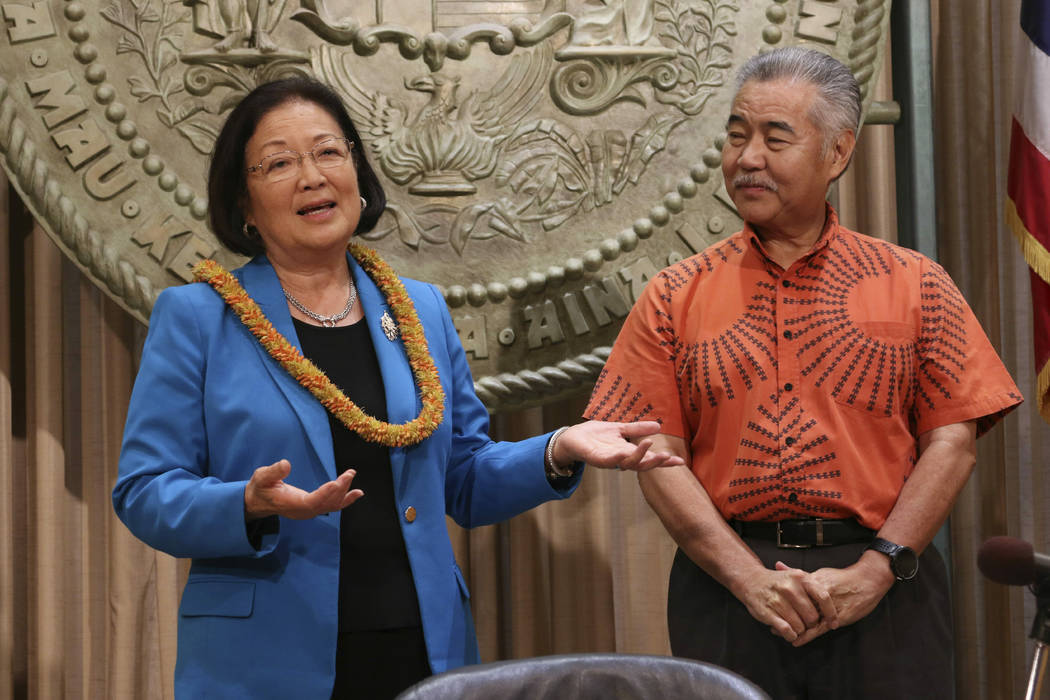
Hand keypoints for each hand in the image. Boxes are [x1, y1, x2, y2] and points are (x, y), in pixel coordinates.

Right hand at [244, 459, 362, 519]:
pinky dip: (345, 500)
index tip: (336, 483)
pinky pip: (332, 506)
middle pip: (325, 503)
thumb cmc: (260, 488)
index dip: (325, 494)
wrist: (258, 502)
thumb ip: (274, 472)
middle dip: (339, 489)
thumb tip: (286, 464)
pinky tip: (357, 493)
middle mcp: (302, 511)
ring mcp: (308, 511)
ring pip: (331, 505)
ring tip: (352, 478)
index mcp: (290, 504)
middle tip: (349, 473)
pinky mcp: (313, 508)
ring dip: (344, 493)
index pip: (311, 502)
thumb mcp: (261, 477)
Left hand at [553, 421, 686, 470]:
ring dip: (639, 457)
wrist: (573, 437)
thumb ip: (638, 429)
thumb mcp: (621, 429)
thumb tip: (659, 426)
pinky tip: (623, 453)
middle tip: (667, 456)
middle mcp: (621, 459)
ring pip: (628, 464)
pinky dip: (616, 458)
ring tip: (650, 445)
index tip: (681, 462)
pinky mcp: (596, 459)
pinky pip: (607, 461)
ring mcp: (609, 460)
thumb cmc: (596, 435)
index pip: (650, 458)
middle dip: (655, 462)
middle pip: (642, 465)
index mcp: (629, 452)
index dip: (664, 462)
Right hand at [729, 563, 838, 642]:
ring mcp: (777, 600)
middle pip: (812, 616)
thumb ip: (814, 589)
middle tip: (807, 623)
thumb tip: (834, 606)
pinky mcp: (767, 612)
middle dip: (812, 624)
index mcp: (800, 578)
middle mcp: (789, 588)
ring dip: (800, 631)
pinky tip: (790, 633)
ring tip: (796, 627)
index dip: (831, 613)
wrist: (751, 580)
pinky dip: (790, 635)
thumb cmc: (779, 582)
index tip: (833, 623)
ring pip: (799, 626)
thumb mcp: (797, 577)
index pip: (823, 597)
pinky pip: (786, 630)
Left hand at [776, 550, 894, 645]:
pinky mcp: (837, 617)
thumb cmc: (843, 578)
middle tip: (770, 622)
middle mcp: (818, 593)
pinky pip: (819, 629)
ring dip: (792, 626)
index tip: (767, 603)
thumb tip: (778, 565)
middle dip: (783, 614)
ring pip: (805, 619)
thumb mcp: (819, 573)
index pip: (792, 592)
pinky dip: (807, 635)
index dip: (779, 600)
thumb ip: (798, 573)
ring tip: (778, 632)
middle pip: (796, 605)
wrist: (868, 580)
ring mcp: (827, 606)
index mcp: (813, 581)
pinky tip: (797, 641)